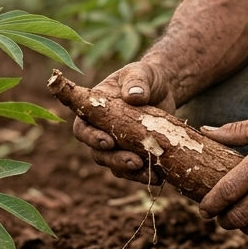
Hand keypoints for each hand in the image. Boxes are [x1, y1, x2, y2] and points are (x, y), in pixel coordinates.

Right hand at [72, 61, 175, 182]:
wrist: (164, 89)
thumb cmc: (145, 77)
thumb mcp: (141, 72)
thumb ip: (136, 81)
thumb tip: (134, 96)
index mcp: (94, 110)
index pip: (83, 128)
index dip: (91, 137)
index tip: (107, 141)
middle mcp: (101, 130)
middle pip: (98, 152)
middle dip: (114, 159)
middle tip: (133, 161)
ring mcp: (117, 144)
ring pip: (114, 164)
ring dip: (128, 171)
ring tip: (146, 170)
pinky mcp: (134, 153)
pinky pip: (132, 171)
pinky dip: (142, 175)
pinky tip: (158, 176)